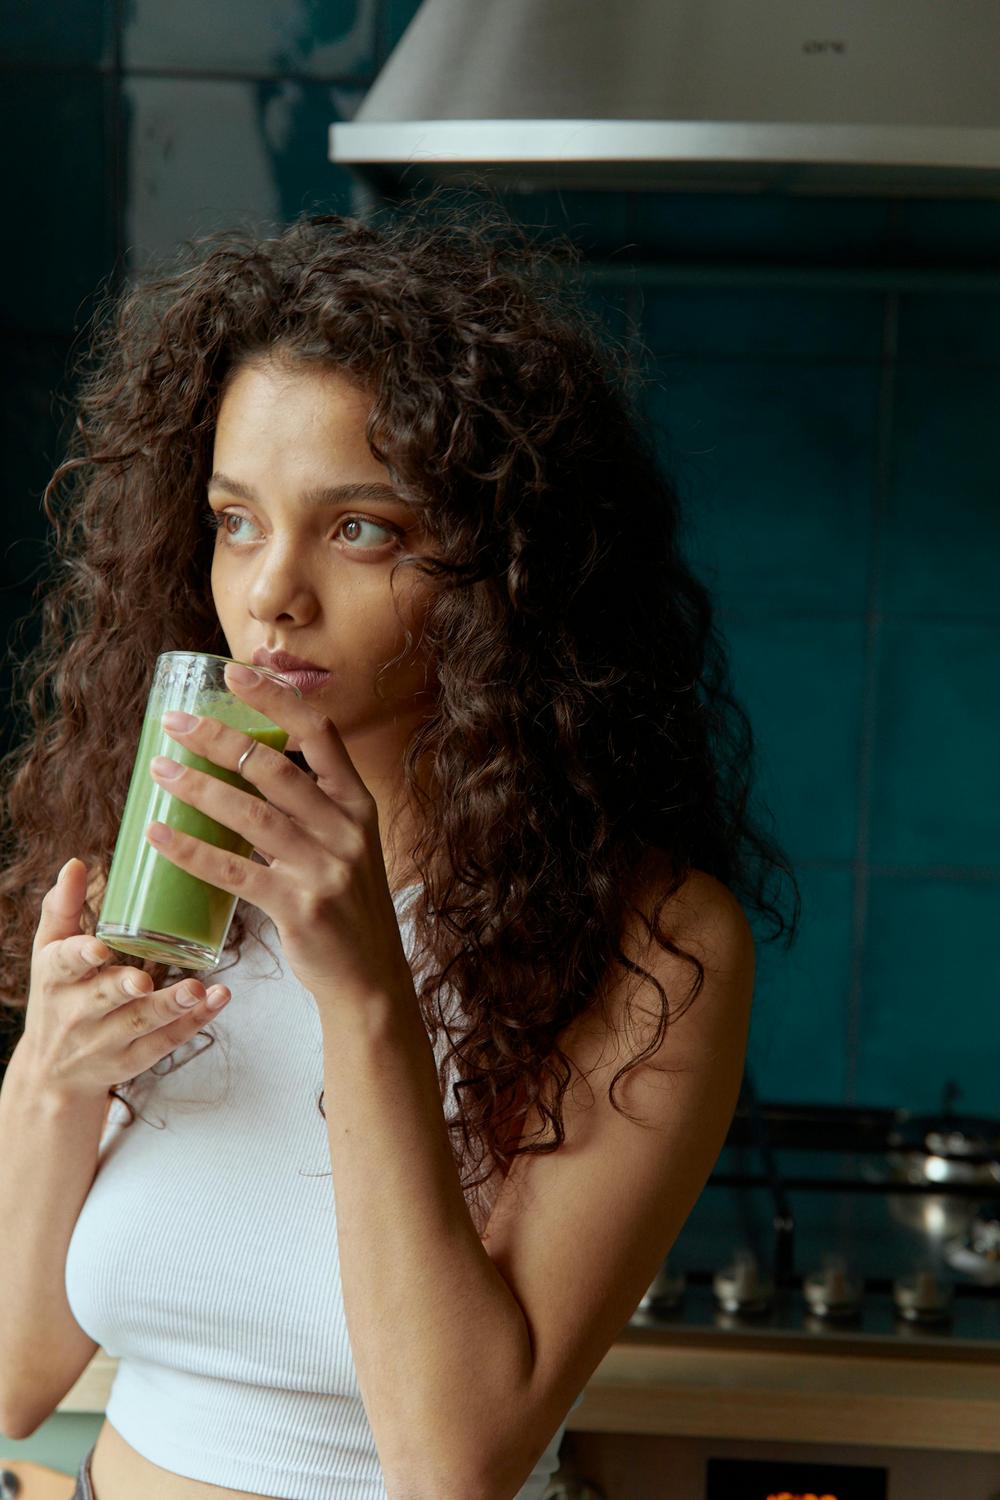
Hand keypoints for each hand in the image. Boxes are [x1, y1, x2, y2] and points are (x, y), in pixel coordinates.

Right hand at [21, 858, 230, 1103]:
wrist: (53, 1074)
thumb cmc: (57, 996)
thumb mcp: (48, 953)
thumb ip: (62, 909)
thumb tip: (76, 863)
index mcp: (56, 979)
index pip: (63, 965)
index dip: (80, 956)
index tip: (98, 948)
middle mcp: (78, 1013)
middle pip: (103, 999)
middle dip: (124, 988)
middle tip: (145, 979)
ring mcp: (107, 1040)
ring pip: (140, 1024)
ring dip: (170, 1007)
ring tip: (197, 990)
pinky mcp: (134, 1059)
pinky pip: (166, 1042)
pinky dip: (195, 1022)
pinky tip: (218, 999)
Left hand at [146, 662, 414, 1005]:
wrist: (370, 980)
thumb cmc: (347, 906)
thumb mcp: (346, 845)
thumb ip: (310, 807)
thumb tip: (244, 765)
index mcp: (358, 804)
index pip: (319, 732)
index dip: (276, 697)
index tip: (234, 672)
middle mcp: (346, 829)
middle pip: (274, 767)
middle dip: (218, 738)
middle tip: (174, 721)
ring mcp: (325, 868)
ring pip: (250, 815)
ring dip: (198, 787)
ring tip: (158, 769)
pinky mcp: (299, 908)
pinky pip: (234, 872)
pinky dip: (191, 851)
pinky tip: (159, 835)